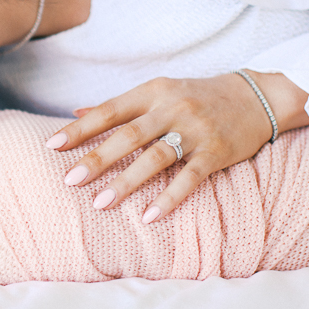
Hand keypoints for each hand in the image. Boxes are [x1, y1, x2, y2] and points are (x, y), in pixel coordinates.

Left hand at [48, 73, 308, 222]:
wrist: (257, 96)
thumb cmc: (199, 96)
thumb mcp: (159, 92)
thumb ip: (120, 106)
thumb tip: (76, 112)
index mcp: (153, 92)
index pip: (109, 110)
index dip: (80, 128)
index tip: (51, 145)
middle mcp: (172, 108)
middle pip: (128, 135)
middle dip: (97, 158)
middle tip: (69, 180)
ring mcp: (195, 130)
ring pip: (156, 157)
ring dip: (127, 182)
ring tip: (101, 204)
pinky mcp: (217, 152)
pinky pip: (190, 177)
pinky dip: (169, 198)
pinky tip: (149, 216)